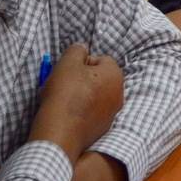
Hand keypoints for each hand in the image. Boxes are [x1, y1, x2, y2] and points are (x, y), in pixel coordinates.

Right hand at [30, 44, 123, 160]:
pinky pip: (92, 113)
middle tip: (64, 85)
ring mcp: (112, 113)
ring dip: (82, 95)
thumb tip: (82, 48)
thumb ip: (77, 50)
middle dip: (82, 79)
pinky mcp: (103, 129)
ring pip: (95, 96)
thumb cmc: (65, 94)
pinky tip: (68, 115)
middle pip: (99, 78)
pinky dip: (82, 112)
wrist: (60, 132)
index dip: (82, 63)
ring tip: (64, 100)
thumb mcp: (67, 63)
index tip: (68, 72)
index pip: (100, 59)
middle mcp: (119, 94)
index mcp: (115, 75)